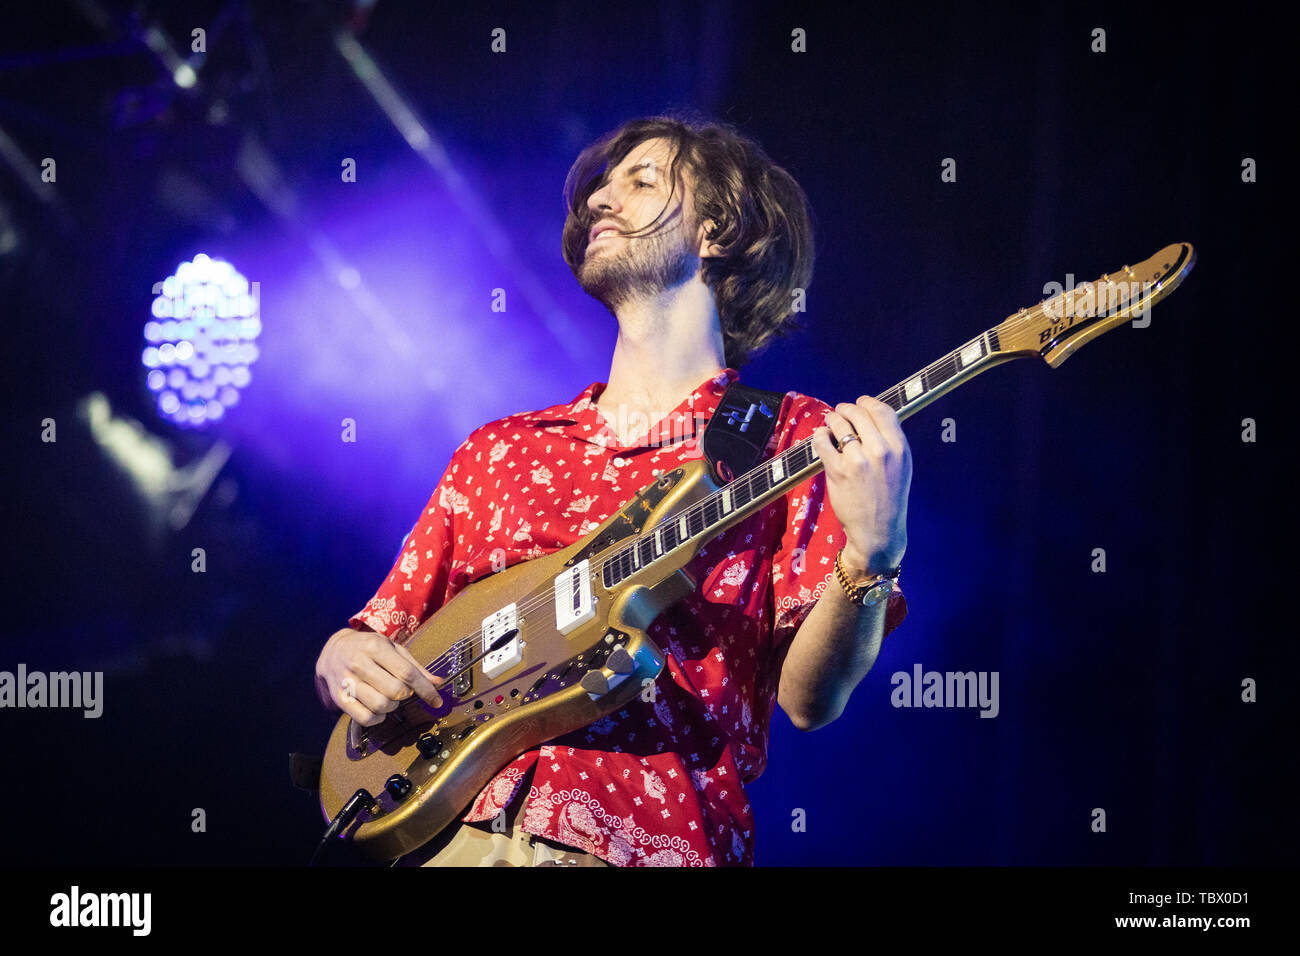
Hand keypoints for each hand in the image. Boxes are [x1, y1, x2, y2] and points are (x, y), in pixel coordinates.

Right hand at [315, 627, 444, 726]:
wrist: (333, 652)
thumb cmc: (369, 649)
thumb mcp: (393, 648)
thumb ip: (415, 666)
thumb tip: (438, 682)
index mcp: (375, 647)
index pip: (407, 673)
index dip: (425, 689)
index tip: (437, 701)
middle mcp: (359, 663)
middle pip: (395, 691)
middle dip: (406, 695)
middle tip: (403, 691)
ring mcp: (347, 682)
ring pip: (381, 706)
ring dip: (392, 707)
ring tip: (389, 697)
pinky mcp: (339, 698)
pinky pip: (365, 718)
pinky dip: (378, 718)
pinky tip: (378, 708)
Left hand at [810, 396, 911, 572]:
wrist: (879, 530)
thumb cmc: (889, 497)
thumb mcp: (902, 466)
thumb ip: (891, 441)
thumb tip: (871, 416)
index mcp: (900, 448)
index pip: (883, 411)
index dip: (868, 402)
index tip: (860, 402)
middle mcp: (881, 451)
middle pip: (858, 413)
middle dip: (846, 409)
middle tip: (840, 412)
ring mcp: (858, 461)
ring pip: (839, 424)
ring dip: (831, 419)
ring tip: (829, 423)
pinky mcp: (838, 471)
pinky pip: (822, 442)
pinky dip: (819, 435)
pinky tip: (822, 437)